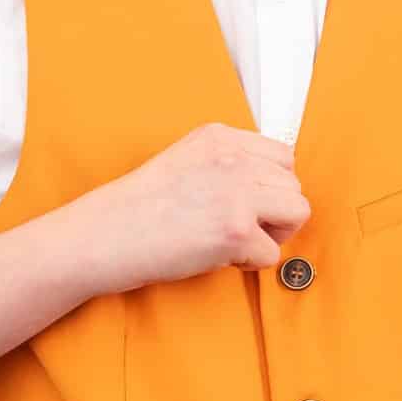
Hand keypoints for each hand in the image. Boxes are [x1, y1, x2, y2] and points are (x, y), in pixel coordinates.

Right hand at [81, 124, 308, 293]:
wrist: (104, 236)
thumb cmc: (138, 209)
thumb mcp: (186, 162)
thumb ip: (228, 164)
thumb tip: (274, 187)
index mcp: (219, 136)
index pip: (283, 155)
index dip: (271, 186)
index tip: (247, 204)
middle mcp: (232, 157)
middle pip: (294, 184)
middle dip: (275, 213)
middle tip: (238, 228)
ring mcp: (236, 192)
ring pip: (297, 212)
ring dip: (272, 234)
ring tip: (235, 241)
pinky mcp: (235, 230)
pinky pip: (272, 254)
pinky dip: (250, 263)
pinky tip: (218, 256)